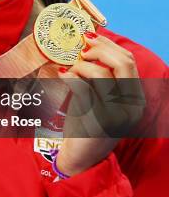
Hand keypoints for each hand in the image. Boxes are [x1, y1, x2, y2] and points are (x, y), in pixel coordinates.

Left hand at [56, 32, 144, 175]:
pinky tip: (63, 75)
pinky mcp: (97, 121)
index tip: (90, 38)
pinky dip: (70, 76)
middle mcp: (131, 106)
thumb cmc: (88, 124)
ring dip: (81, 65)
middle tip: (81, 49)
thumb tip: (87, 45)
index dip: (108, 45)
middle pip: (122, 63)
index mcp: (135, 98)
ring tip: (70, 68)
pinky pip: (83, 88)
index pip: (129, 61)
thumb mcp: (100, 99)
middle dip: (99, 50)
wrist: (81, 159)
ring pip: (102, 74)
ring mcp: (116, 115)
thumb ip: (100, 77)